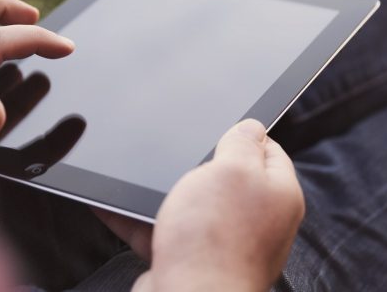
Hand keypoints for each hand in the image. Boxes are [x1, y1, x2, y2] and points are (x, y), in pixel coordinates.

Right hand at [97, 119, 304, 290]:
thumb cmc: (216, 240)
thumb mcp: (233, 168)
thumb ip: (243, 141)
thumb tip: (251, 126)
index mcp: (277, 195)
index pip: (268, 150)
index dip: (242, 133)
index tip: (218, 124)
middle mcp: (255, 222)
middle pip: (226, 179)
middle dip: (197, 163)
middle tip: (176, 150)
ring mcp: (222, 244)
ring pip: (190, 206)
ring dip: (161, 192)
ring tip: (133, 175)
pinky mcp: (189, 262)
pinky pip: (161, 231)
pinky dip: (136, 219)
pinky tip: (110, 203)